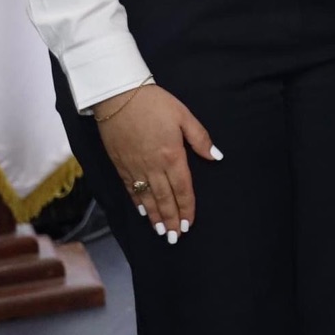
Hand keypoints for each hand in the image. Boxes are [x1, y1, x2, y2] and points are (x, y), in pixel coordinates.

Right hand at [92, 83, 218, 240]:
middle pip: (164, 198)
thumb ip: (201, 139)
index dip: (187, 208)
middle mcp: (153, 166)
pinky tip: (143, 213)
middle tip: (175, 238)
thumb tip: (216, 157)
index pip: (182, 188)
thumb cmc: (156, 104)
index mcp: (172, 155)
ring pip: (147, 198)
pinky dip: (138, 203)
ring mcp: (134, 167)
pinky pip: (131, 188)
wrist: (119, 96)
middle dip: (171, 219)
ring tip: (161, 232)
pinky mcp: (120, 164)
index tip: (189, 224)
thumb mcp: (184, 116)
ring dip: (155, 216)